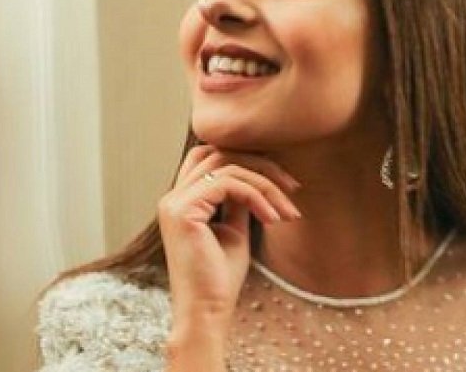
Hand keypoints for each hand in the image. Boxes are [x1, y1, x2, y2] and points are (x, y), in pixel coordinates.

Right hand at [158, 144, 301, 337]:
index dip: (250, 160)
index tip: (285, 184)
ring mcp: (174, 202)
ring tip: (288, 212)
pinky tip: (274, 219)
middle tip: (293, 187)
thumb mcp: (235, 229)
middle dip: (263, 165)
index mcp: (182, 200)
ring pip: (228, 165)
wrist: (207, 313)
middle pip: (221, 153)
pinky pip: (229, 184)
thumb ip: (240, 200)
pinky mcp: (183, 211)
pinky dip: (258, 196)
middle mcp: (172, 196)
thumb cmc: (220, 279)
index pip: (214, 157)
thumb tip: (257, 175)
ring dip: (267, 184)